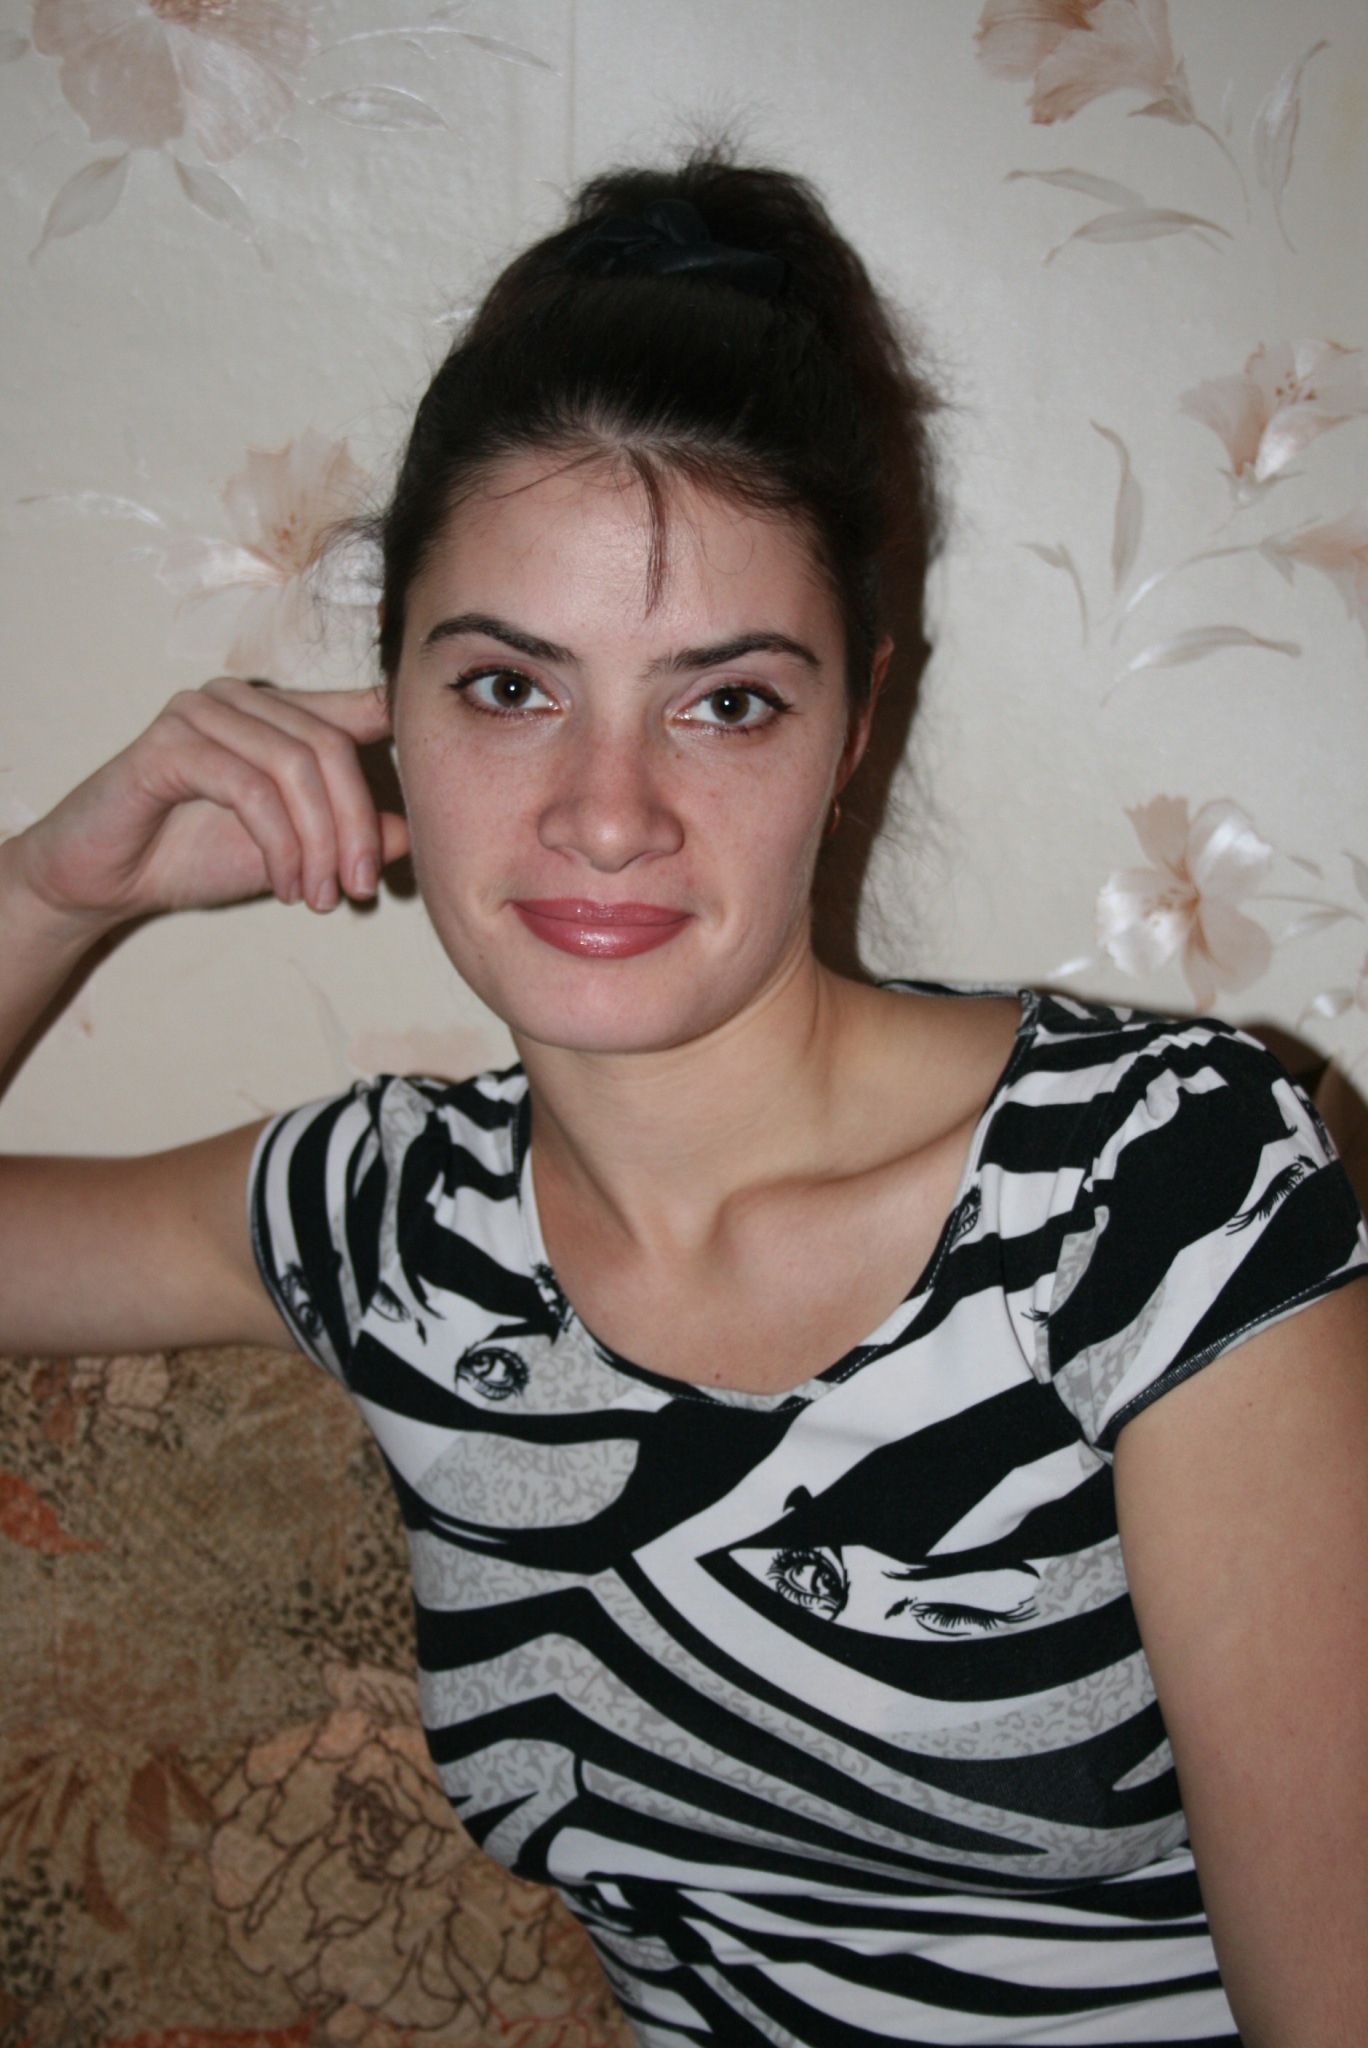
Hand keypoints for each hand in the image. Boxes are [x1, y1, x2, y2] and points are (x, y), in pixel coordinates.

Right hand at [8, 679, 410, 934]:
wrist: (106, 879)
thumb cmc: (197, 855)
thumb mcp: (295, 850)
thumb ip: (350, 833)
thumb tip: (415, 828)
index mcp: (281, 712)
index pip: (362, 707)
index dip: (406, 736)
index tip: (440, 793)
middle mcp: (244, 698)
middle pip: (334, 747)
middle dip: (356, 827)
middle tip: (361, 889)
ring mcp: (202, 711)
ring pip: (296, 766)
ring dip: (318, 843)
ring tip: (319, 897)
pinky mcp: (169, 742)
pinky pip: (249, 786)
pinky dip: (278, 843)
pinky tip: (284, 885)